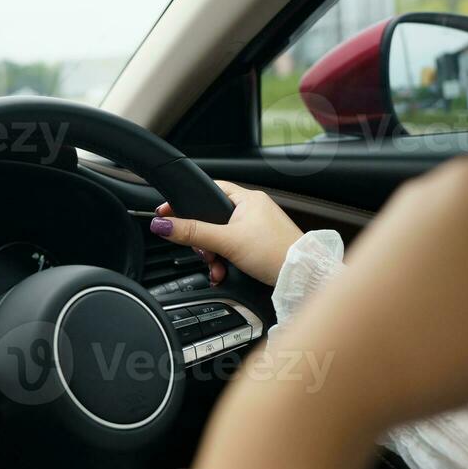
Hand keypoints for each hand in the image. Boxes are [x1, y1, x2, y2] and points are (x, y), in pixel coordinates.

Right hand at [150, 181, 305, 285]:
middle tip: (205, 254)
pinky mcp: (261, 245)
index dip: (188, 204)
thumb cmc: (275, 252)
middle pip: (213, 220)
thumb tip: (164, 224)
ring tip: (218, 269)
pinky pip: (234, 249)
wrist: (303, 276)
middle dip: (204, 242)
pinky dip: (227, 262)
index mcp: (247, 198)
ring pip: (222, 238)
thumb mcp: (226, 241)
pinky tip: (225, 273)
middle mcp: (253, 210)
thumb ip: (193, 233)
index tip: (168, 215)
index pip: (209, 191)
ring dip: (215, 256)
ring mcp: (258, 228)